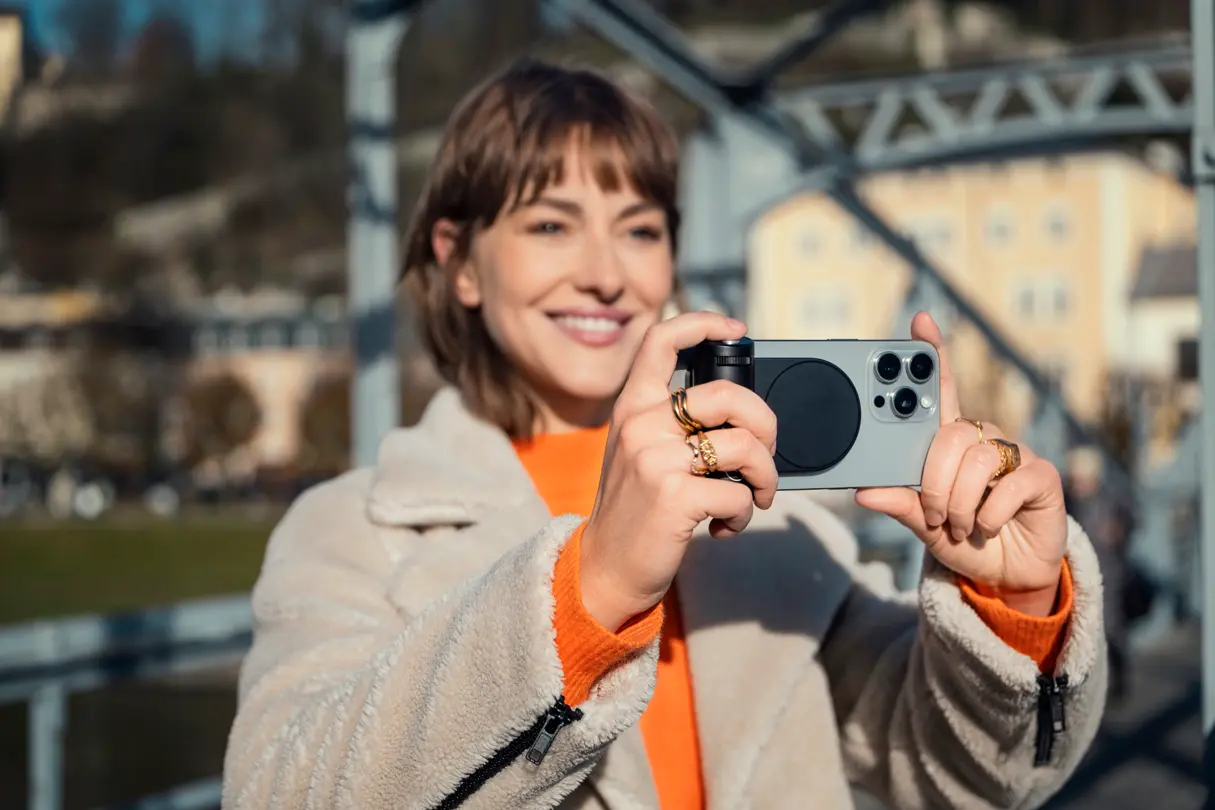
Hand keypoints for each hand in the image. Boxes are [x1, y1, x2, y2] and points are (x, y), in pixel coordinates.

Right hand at [580, 312, 779, 630]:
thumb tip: (742, 410)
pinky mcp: (674, 497)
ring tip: (754, 498)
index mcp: (633, 406)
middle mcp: (640, 425)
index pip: (661, 339)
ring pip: (745, 446)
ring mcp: (655, 459)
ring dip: (765, 477)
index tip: (736, 330)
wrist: (607, 568)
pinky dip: (744, 515)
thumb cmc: (636, 509)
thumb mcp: (641, 452)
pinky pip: (739, 495)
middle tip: (767, 454)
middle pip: (729, 395)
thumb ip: (673, 422)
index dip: (703, 323)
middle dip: (767, 425)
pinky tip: (725, 527)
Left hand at [854, 312, 1068, 616]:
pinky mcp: (1042, 475)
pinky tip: (989, 526)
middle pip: (950, 435)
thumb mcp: (925, 525)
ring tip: (961, 526)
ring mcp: (1014, 454)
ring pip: (975, 460)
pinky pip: (1007, 485)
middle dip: (935, 482)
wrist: (1008, 576)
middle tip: (936, 515)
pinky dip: (988, 514)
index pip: (941, 391)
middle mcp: (983, 440)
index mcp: (951, 443)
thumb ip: (900, 504)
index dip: (933, 355)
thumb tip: (864, 491)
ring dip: (960, 503)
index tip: (920, 322)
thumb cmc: (965, 540)